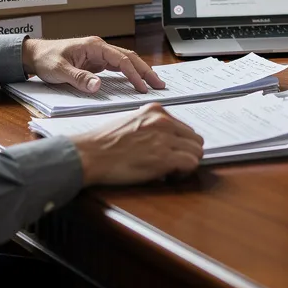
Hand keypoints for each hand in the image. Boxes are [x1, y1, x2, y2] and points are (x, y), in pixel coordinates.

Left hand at [21, 37, 164, 93]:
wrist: (35, 55)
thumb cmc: (46, 59)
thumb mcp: (60, 71)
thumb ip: (79, 78)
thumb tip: (99, 86)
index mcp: (94, 46)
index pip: (121, 59)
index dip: (134, 73)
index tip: (142, 87)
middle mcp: (100, 48)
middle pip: (129, 58)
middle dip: (145, 71)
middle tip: (159, 84)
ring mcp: (99, 55)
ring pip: (125, 62)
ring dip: (139, 72)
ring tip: (153, 84)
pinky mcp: (96, 62)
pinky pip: (117, 68)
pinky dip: (129, 74)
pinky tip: (136, 82)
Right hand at [69, 103, 204, 184]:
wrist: (90, 154)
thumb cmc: (104, 143)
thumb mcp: (131, 122)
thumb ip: (150, 126)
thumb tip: (164, 139)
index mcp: (156, 111)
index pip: (185, 128)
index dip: (180, 144)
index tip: (170, 153)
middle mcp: (164, 121)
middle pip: (195, 139)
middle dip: (187, 153)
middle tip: (172, 165)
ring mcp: (165, 139)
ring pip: (197, 151)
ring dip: (187, 163)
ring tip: (170, 171)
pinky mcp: (164, 157)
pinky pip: (191, 163)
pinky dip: (184, 172)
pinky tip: (169, 176)